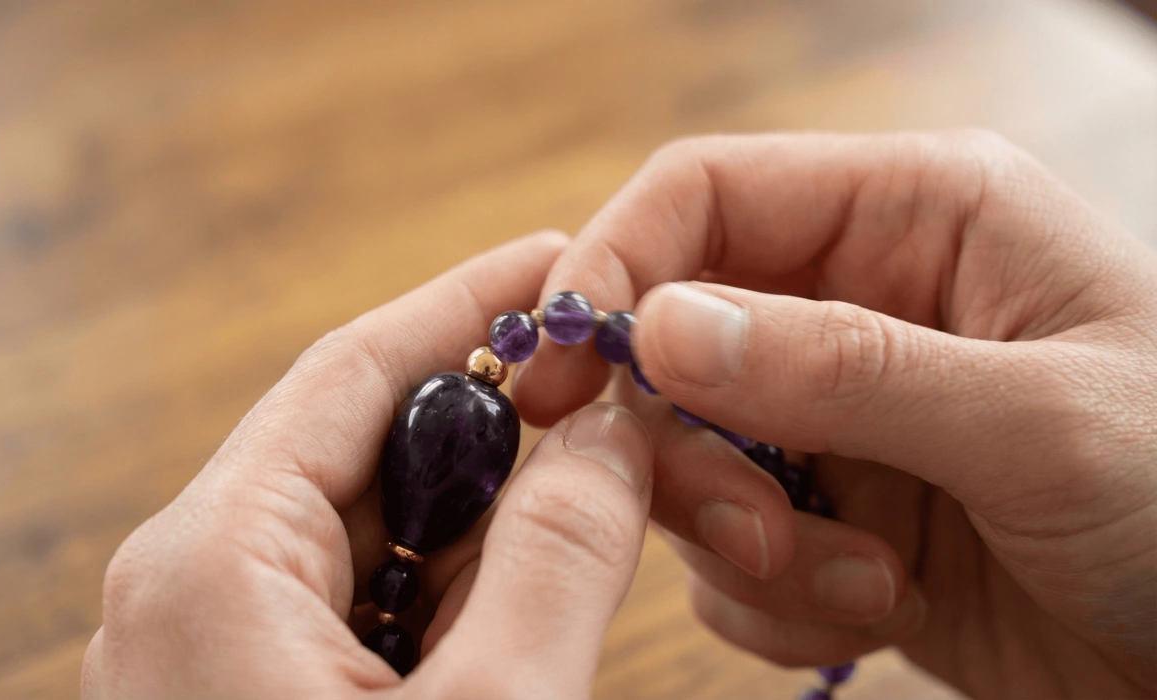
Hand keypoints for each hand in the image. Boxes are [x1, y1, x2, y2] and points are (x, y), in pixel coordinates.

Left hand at [82, 231, 654, 698]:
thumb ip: (557, 560)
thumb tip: (610, 432)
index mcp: (213, 568)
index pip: (351, 375)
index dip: (464, 308)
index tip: (555, 264)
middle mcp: (196, 594)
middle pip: (367, 455)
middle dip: (494, 432)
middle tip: (610, 405)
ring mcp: (219, 654)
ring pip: (378, 543)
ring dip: (489, 529)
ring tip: (594, 515)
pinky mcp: (255, 699)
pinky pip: (369, 615)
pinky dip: (457, 603)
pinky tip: (526, 615)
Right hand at [514, 132, 1156, 698]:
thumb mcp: (1037, 421)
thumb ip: (844, 366)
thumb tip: (658, 328)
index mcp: (918, 218)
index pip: (708, 195)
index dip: (615, 263)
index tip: (557, 361)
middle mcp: (863, 305)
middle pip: (675, 338)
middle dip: (688, 443)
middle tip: (747, 520)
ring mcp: (842, 418)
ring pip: (690, 455)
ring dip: (744, 536)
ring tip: (860, 582)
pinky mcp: (832, 516)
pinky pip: (727, 547)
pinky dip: (772, 597)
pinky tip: (875, 613)